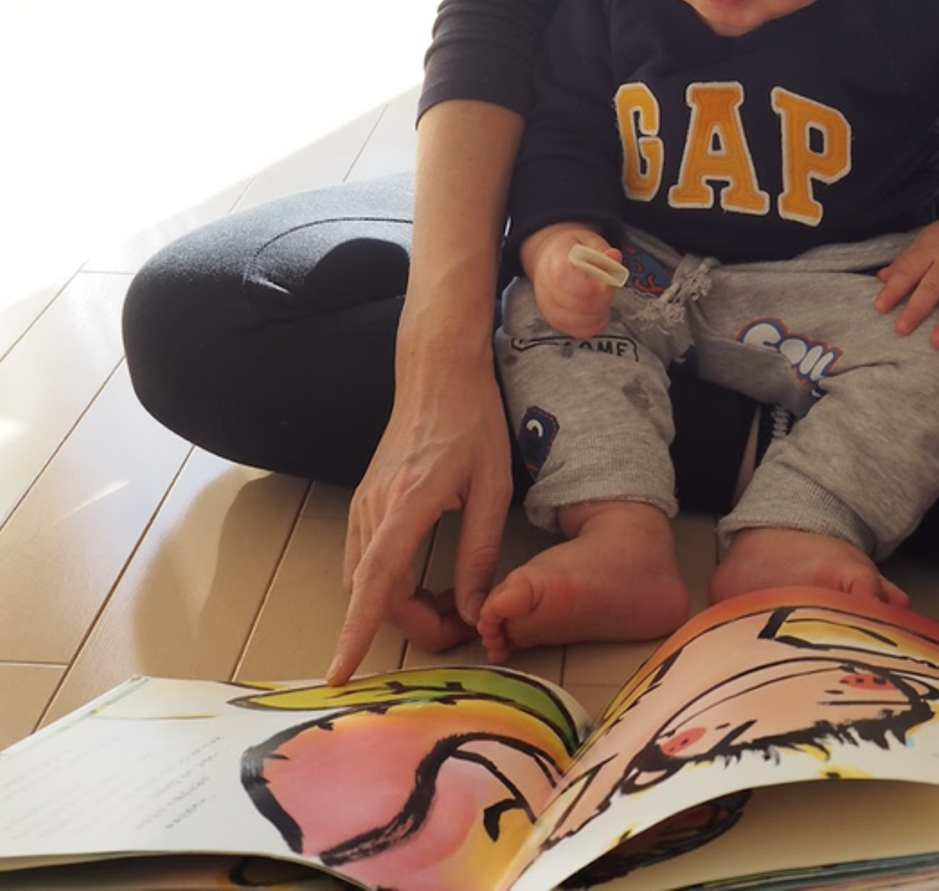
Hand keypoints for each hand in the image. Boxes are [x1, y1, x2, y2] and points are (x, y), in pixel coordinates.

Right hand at [328, 367, 512, 684]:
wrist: (437, 371)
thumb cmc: (472, 420)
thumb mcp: (493, 485)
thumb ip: (480, 551)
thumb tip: (473, 611)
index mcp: (409, 501)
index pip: (376, 580)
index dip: (357, 631)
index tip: (340, 672)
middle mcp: (375, 507)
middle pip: (377, 594)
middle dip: (416, 624)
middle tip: (466, 622)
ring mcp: (364, 505)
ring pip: (368, 583)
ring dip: (402, 607)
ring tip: (452, 601)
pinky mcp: (365, 504)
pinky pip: (367, 562)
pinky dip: (391, 586)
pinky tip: (428, 580)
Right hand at [522, 223, 624, 337]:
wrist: (548, 259)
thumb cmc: (571, 250)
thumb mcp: (588, 242)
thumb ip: (602, 251)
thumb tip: (614, 256)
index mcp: (555, 262)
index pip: (572, 281)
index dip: (595, 286)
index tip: (607, 282)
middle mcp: (546, 287)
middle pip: (578, 304)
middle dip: (601, 300)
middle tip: (608, 289)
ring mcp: (548, 306)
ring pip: (579, 321)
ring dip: (599, 313)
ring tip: (603, 299)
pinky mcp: (554, 321)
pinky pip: (577, 331)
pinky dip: (593, 324)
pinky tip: (598, 312)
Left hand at [873, 216, 938, 351]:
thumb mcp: (925, 240)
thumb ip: (905, 261)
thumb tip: (881, 278)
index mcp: (931, 251)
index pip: (908, 271)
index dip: (893, 289)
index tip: (880, 307)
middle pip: (933, 288)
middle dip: (917, 309)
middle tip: (901, 329)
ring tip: (938, 342)